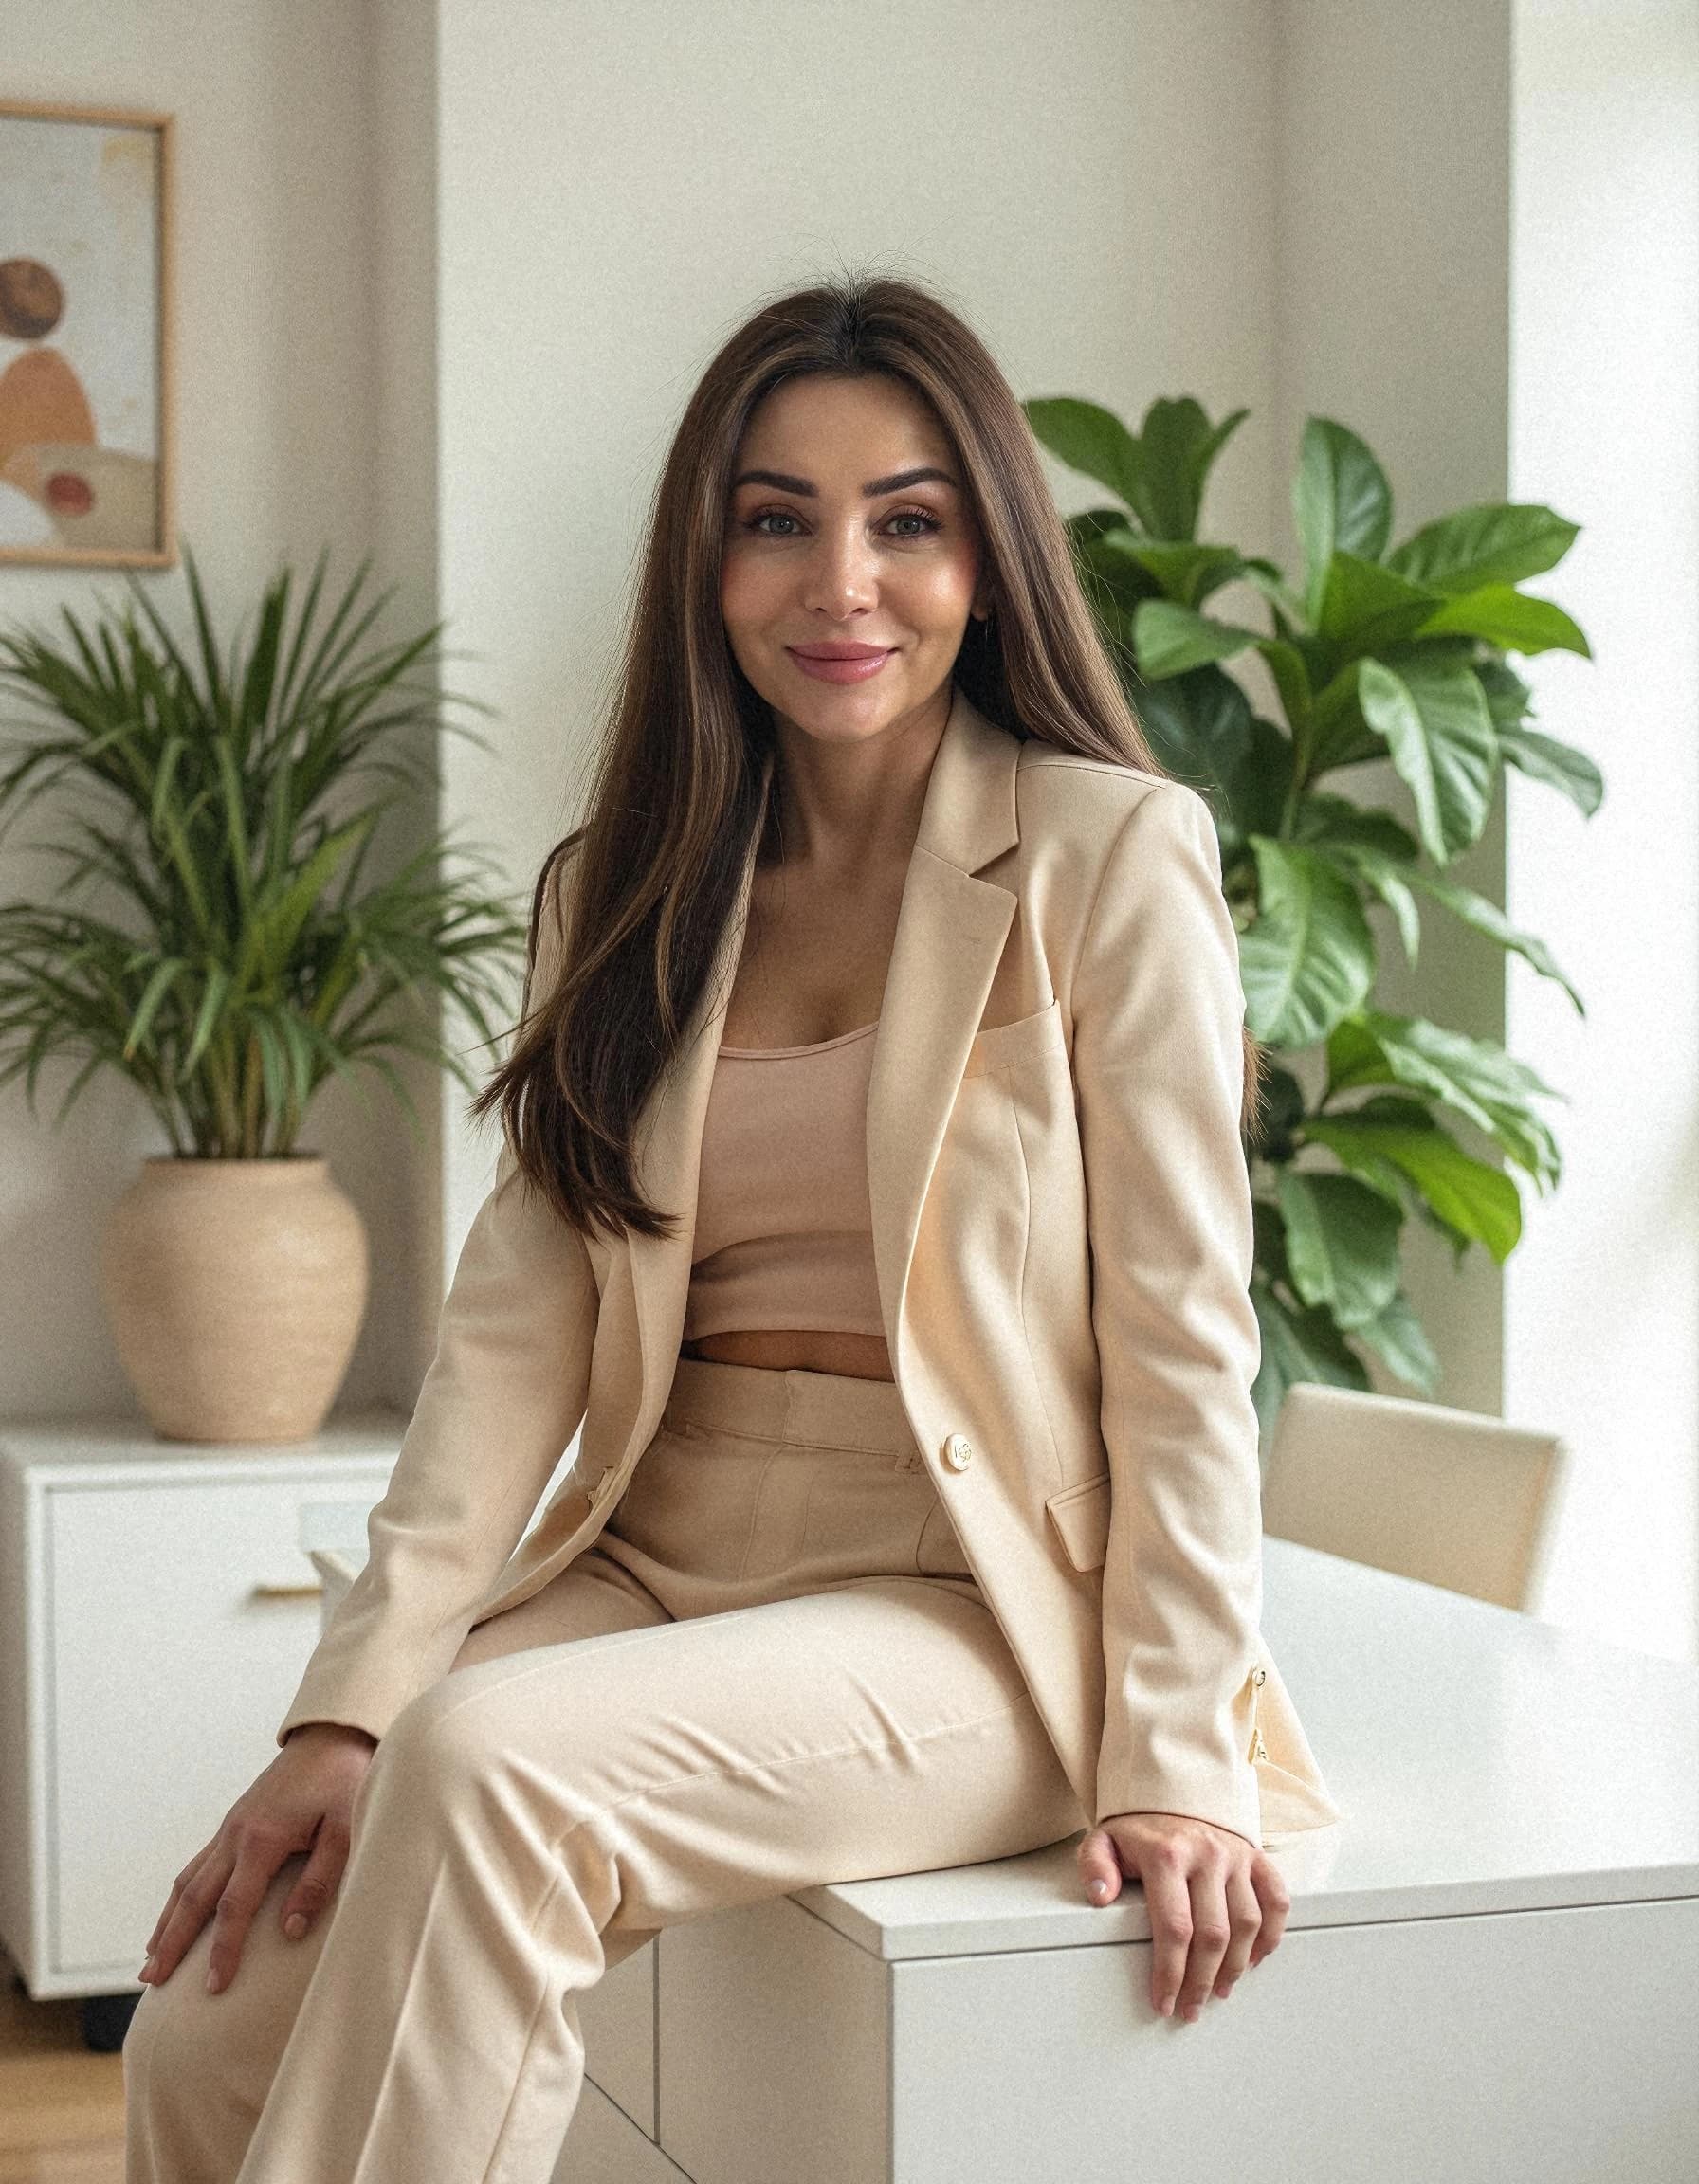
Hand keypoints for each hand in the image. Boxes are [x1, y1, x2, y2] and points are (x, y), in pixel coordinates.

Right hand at [137, 1721, 376, 1995]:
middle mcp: (236, 1835)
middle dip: (172, 1943)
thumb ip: (320, 1879)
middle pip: (194, 1898)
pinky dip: (180, 1895)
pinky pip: (197, 1864)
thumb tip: (290, 1930)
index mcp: (262, 1839)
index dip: (223, 1950)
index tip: (213, 1987)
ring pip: (187, 1880)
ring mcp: (230, 1827)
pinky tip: (176, 1914)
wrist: (333, 1735)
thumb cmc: (345, 1782)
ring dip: (167, 1921)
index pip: (234, 1908)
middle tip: (152, 1983)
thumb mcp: (346, 1830)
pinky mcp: (234, 1823)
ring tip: (150, 1960)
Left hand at [1078, 1809, 1289, 2022]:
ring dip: (1235, 1966)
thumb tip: (1100, 1897)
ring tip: (1219, 1990)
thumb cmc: (1139, 1827)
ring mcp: (1236, 1856)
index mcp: (1167, 1854)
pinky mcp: (1256, 1857)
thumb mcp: (1104, 1839)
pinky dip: (1271, 1935)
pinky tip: (1254, 1959)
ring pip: (1247, 1924)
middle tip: (1190, 2007)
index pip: (1174, 1928)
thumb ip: (1095, 1866)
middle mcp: (1207, 1854)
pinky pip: (1277, 1900)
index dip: (1171, 1973)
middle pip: (1213, 1935)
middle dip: (1201, 1981)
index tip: (1164, 2001)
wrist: (1173, 1790)